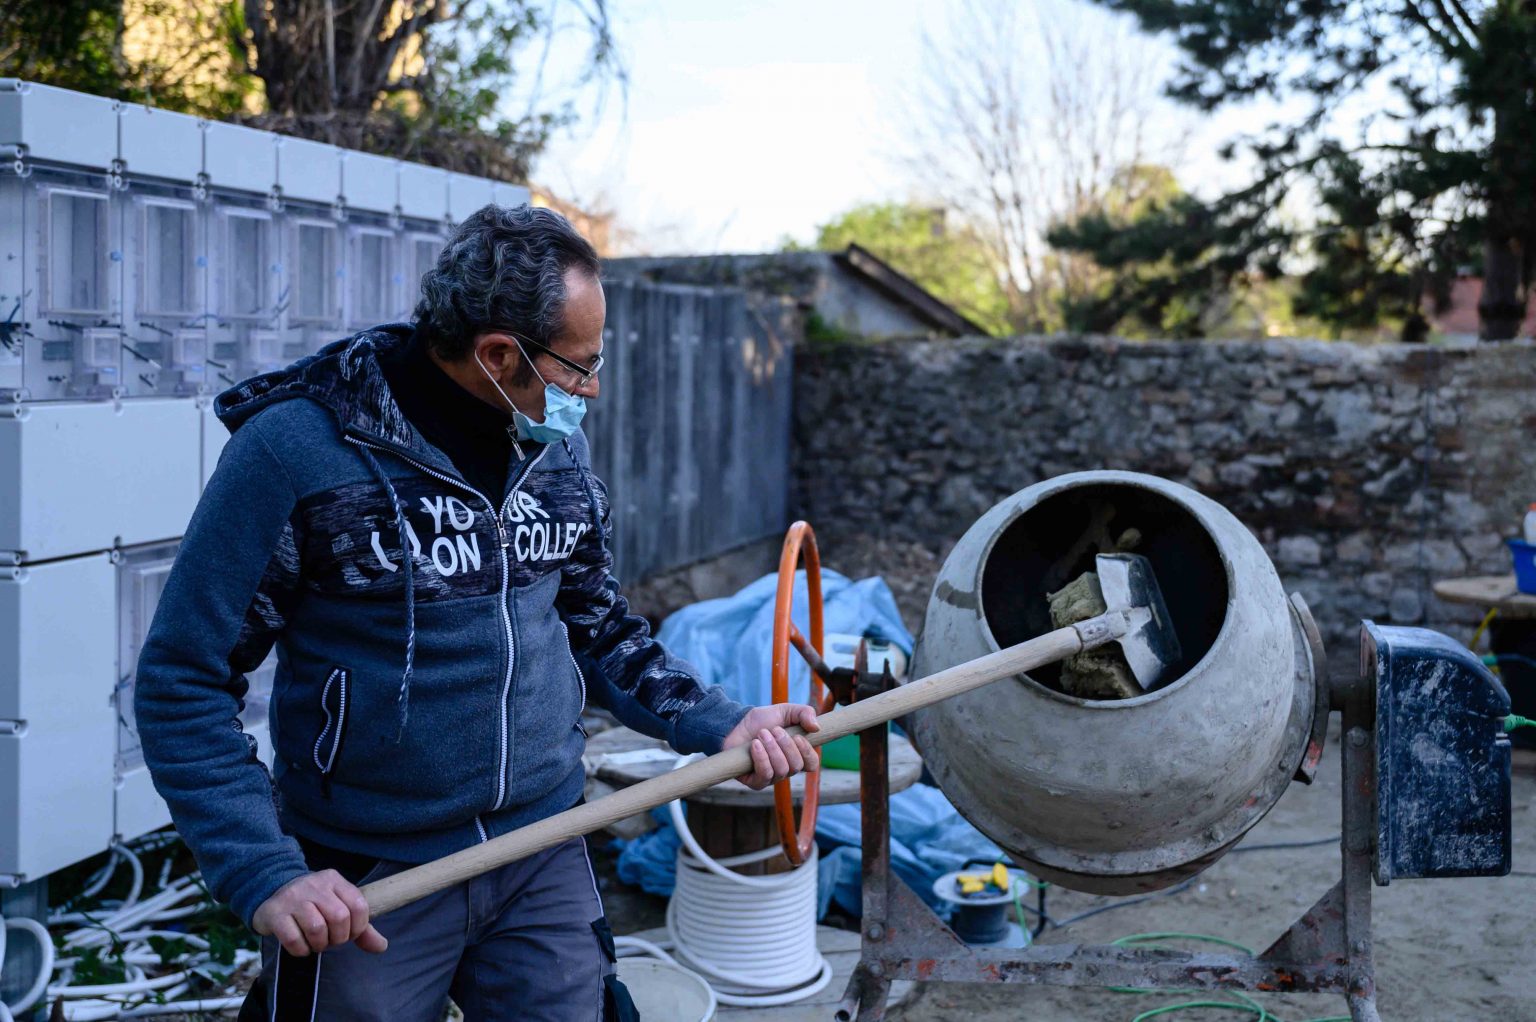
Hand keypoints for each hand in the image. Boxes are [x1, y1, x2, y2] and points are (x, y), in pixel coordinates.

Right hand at [252, 870, 388, 956]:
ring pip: (317, 928)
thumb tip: (381, 946)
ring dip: (319, 944)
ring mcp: (293, 897)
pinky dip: (301, 950)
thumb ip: (360, 927)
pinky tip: (300, 946)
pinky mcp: (274, 912)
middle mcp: (315, 884)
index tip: (349, 934)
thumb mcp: (338, 907)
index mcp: (334, 880)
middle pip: (340, 918)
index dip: (358, 927)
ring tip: (315, 943)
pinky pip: (293, 938)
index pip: (359, 906)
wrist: (271, 891)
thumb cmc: (312, 904)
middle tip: (330, 941)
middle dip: (338, 938)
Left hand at [721, 703, 820, 789]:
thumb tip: (817, 727)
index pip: (811, 764)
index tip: (797, 737)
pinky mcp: (755, 781)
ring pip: (781, 770)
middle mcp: (785, 768)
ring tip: (762, 734)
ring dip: (772, 749)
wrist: (736, 723)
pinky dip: (762, 758)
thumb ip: (804, 713)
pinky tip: (755, 745)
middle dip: (785, 745)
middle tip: (774, 730)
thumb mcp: (786, 710)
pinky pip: (765, 775)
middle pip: (796, 766)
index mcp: (796, 755)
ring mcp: (771, 777)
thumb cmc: (763, 720)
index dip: (807, 753)